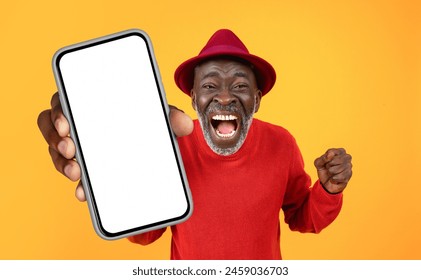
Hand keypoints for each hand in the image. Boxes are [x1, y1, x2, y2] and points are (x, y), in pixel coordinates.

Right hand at [37, 92, 192, 201]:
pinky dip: (78, 184)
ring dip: (61, 162)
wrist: (149, 150)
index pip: (64, 100)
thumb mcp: (157, 119)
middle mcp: (78, 124)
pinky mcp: (84, 167)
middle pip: (52, 126)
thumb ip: (170, 118)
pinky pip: (73, 174)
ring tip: (77, 171)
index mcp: (90, 104)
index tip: (67, 123)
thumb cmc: (144, 125)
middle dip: (55, 137)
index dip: (58, 110)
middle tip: (70, 148)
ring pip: (56, 152)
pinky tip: (84, 192)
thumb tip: (185, 124)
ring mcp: (77, 147)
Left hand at [314, 148, 352, 193]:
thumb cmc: (324, 170)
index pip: (332, 152)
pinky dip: (333, 179)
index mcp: (340, 151)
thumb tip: (330, 155)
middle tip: (328, 168)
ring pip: (337, 169)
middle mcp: (347, 157)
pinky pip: (339, 177)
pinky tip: (334, 178)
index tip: (326, 161)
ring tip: (331, 173)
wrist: (326, 183)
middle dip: (328, 166)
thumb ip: (322, 158)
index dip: (326, 158)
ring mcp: (349, 166)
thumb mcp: (318, 163)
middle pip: (335, 160)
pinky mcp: (349, 175)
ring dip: (330, 173)